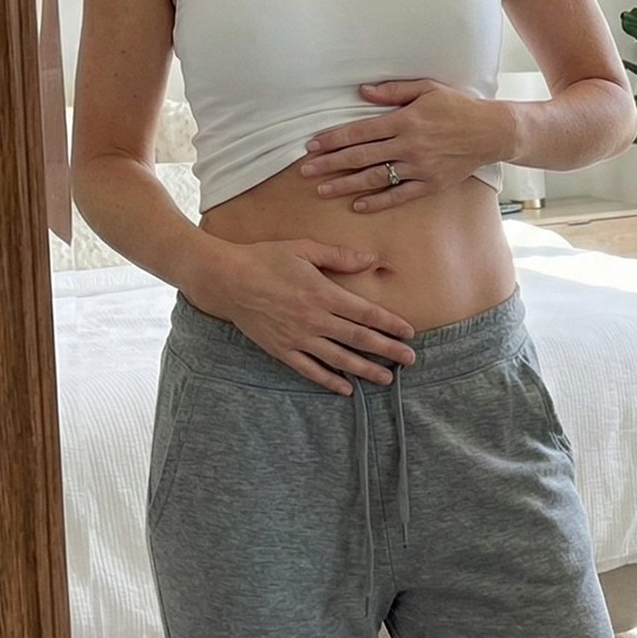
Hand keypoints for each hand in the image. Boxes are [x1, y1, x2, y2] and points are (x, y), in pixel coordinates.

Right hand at [192, 238, 416, 394]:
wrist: (226, 280)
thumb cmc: (266, 259)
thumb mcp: (304, 249)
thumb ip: (339, 256)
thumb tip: (370, 259)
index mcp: (322, 293)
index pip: (365, 312)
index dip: (389, 324)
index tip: (408, 332)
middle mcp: (313, 319)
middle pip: (358, 338)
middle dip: (387, 350)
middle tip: (410, 360)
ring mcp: (297, 337)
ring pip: (338, 359)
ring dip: (365, 370)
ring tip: (386, 379)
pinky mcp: (281, 350)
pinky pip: (309, 370)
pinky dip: (329, 380)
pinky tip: (346, 388)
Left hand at [300, 79, 513, 212]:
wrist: (491, 131)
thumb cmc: (458, 106)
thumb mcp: (427, 88)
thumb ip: (393, 90)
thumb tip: (361, 91)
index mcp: (404, 120)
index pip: (359, 132)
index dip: (333, 139)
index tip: (312, 146)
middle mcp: (408, 145)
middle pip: (360, 157)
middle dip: (330, 164)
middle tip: (305, 171)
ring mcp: (419, 167)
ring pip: (375, 178)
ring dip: (346, 185)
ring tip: (322, 190)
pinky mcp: (430, 184)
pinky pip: (399, 195)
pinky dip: (378, 201)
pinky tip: (358, 205)